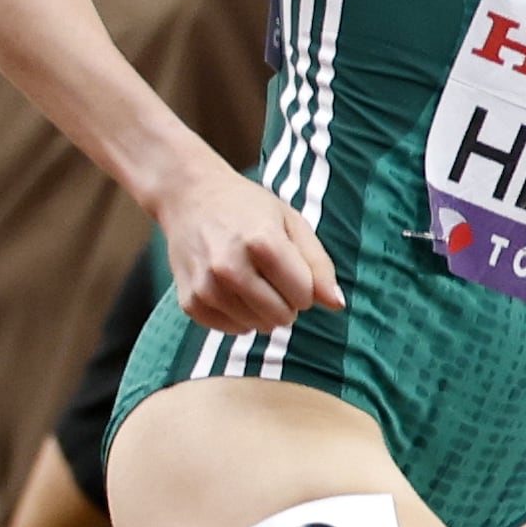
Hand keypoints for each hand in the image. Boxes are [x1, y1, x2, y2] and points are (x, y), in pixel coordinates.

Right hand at [156, 159, 338, 336]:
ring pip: (256, 326)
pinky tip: (232, 293)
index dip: (305, 285)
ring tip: (249, 281)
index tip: (291, 267)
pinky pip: (229, 329)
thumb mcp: (291, 222)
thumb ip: (319, 264)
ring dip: (261, 311)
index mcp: (262, 243)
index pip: (304, 296)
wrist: (189, 197)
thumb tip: (337, 305)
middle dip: (285, 302)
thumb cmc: (247, 208)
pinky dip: (237, 318)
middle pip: (281, 316)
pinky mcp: (189, 301)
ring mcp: (206, 286)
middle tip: (270, 276)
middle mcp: (230, 267)